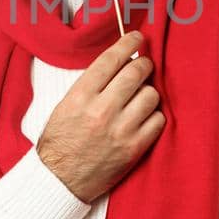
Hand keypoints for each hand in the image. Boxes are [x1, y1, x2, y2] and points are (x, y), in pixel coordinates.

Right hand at [35, 30, 163, 202]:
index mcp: (80, 96)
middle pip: (136, 72)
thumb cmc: (61, 141)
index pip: (111, 59)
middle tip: (144, 64)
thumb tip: (119, 63)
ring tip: (140, 97)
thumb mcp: (65, 105)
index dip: (128, 43)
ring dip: (148, 91)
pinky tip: (144, 117)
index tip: (137, 37)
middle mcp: (101, 110)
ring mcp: (120, 130)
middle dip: (144, 63)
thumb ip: (91, 84)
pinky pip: (158, 120)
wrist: (60, 180)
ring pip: (151, 95)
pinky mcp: (134, 148)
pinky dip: (154, 115)